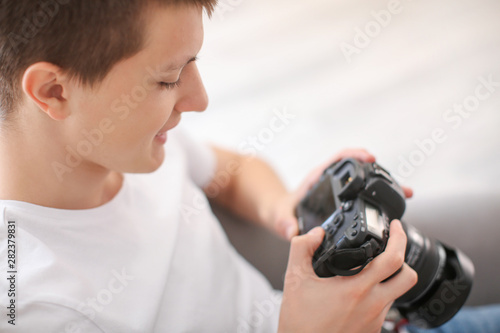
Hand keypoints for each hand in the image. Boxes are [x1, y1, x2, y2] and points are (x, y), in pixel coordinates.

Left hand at [270, 148, 412, 239]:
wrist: (279, 215)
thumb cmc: (278, 211)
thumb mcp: (279, 216)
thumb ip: (283, 222)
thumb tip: (291, 231)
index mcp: (316, 178)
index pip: (337, 159)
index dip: (354, 155)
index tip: (369, 157)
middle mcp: (330, 180)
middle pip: (358, 169)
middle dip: (380, 173)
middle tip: (398, 184)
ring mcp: (337, 189)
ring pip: (363, 181)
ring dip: (383, 184)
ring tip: (405, 193)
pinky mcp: (341, 199)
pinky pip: (362, 193)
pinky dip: (377, 196)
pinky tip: (392, 206)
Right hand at [278, 220, 417, 332]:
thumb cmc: (300, 323)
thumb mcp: (294, 279)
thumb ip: (302, 248)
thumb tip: (315, 233)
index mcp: (356, 288)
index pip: (393, 259)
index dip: (399, 237)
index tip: (394, 226)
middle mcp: (372, 305)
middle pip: (408, 277)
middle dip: (404, 255)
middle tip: (392, 244)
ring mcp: (375, 321)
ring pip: (397, 292)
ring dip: (390, 277)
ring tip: (372, 268)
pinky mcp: (372, 332)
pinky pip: (385, 308)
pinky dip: (378, 295)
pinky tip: (360, 292)